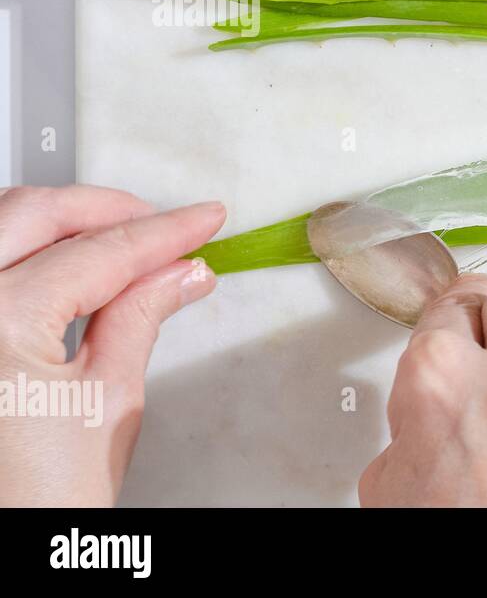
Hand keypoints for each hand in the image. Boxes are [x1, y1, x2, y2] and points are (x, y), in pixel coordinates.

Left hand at [0, 186, 225, 505]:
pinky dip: (25, 251)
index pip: (98, 253)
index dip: (163, 232)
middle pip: (33, 214)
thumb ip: (140, 317)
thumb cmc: (33, 502)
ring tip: (120, 238)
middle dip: (107, 210)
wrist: (4, 540)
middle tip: (164, 223)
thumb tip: (177, 272)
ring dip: (61, 223)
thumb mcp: (108, 402)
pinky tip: (64, 263)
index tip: (201, 221)